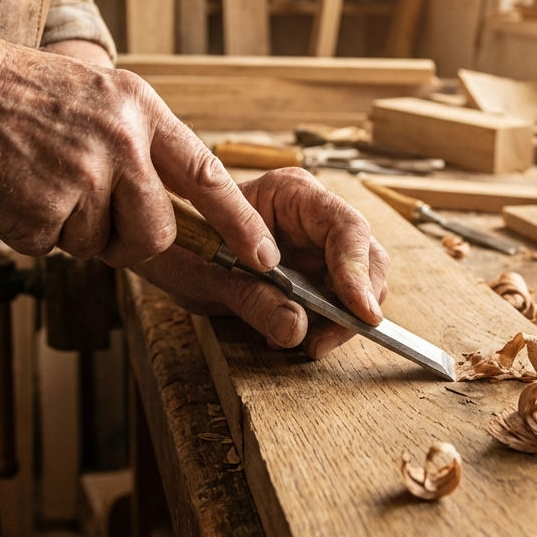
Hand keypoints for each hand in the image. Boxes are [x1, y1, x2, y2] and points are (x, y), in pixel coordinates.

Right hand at [0, 34, 279, 268]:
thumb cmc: (16, 94)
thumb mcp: (96, 94)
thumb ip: (138, 140)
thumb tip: (168, 202)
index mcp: (140, 108)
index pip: (207, 174)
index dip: (240, 221)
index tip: (264, 255)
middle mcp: (122, 141)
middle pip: (158, 230)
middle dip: (132, 240)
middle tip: (92, 219)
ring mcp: (84, 175)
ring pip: (104, 245)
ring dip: (75, 232)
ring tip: (42, 183)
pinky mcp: (44, 209)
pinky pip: (55, 248)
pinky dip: (33, 232)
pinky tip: (15, 189)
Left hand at [137, 167, 388, 359]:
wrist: (169, 249)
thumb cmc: (183, 244)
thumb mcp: (206, 274)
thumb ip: (250, 298)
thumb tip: (297, 328)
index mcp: (291, 193)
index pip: (345, 226)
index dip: (357, 269)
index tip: (359, 311)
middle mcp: (315, 215)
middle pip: (366, 255)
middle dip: (356, 301)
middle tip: (326, 340)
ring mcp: (319, 245)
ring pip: (361, 282)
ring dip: (342, 319)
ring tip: (307, 343)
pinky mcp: (317, 273)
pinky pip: (341, 301)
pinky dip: (328, 325)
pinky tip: (298, 337)